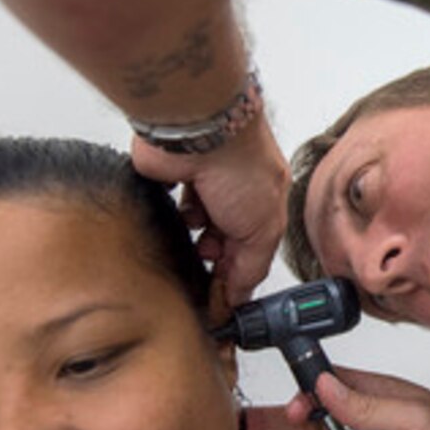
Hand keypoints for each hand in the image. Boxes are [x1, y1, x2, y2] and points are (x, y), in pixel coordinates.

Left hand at [131, 115, 288, 303]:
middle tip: (207, 273)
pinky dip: (169, 217)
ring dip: (192, 237)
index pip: (251, 248)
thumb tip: (240, 295)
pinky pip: (165, 210)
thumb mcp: (263, 229)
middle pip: (220, 240)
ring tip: (196, 233)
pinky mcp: (168, 179)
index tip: (224, 301)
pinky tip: (176, 216)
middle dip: (213, 258)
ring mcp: (200, 184)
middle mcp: (234, 191)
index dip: (238, 275)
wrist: (198, 128)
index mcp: (264, 200)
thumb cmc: (240, 162)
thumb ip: (252, 266)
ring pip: (193, 227)